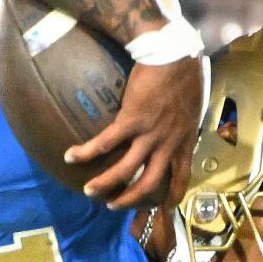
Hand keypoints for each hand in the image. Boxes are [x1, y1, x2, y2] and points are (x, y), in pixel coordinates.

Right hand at [67, 56, 203, 210]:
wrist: (173, 53)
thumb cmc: (185, 74)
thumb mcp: (191, 106)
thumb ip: (181, 124)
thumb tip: (172, 130)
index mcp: (184, 139)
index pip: (182, 175)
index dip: (173, 195)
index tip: (164, 208)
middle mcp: (168, 142)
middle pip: (150, 181)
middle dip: (131, 199)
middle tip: (114, 206)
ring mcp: (150, 133)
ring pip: (126, 169)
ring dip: (105, 183)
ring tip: (89, 191)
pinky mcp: (131, 120)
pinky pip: (106, 142)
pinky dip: (87, 152)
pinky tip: (71, 156)